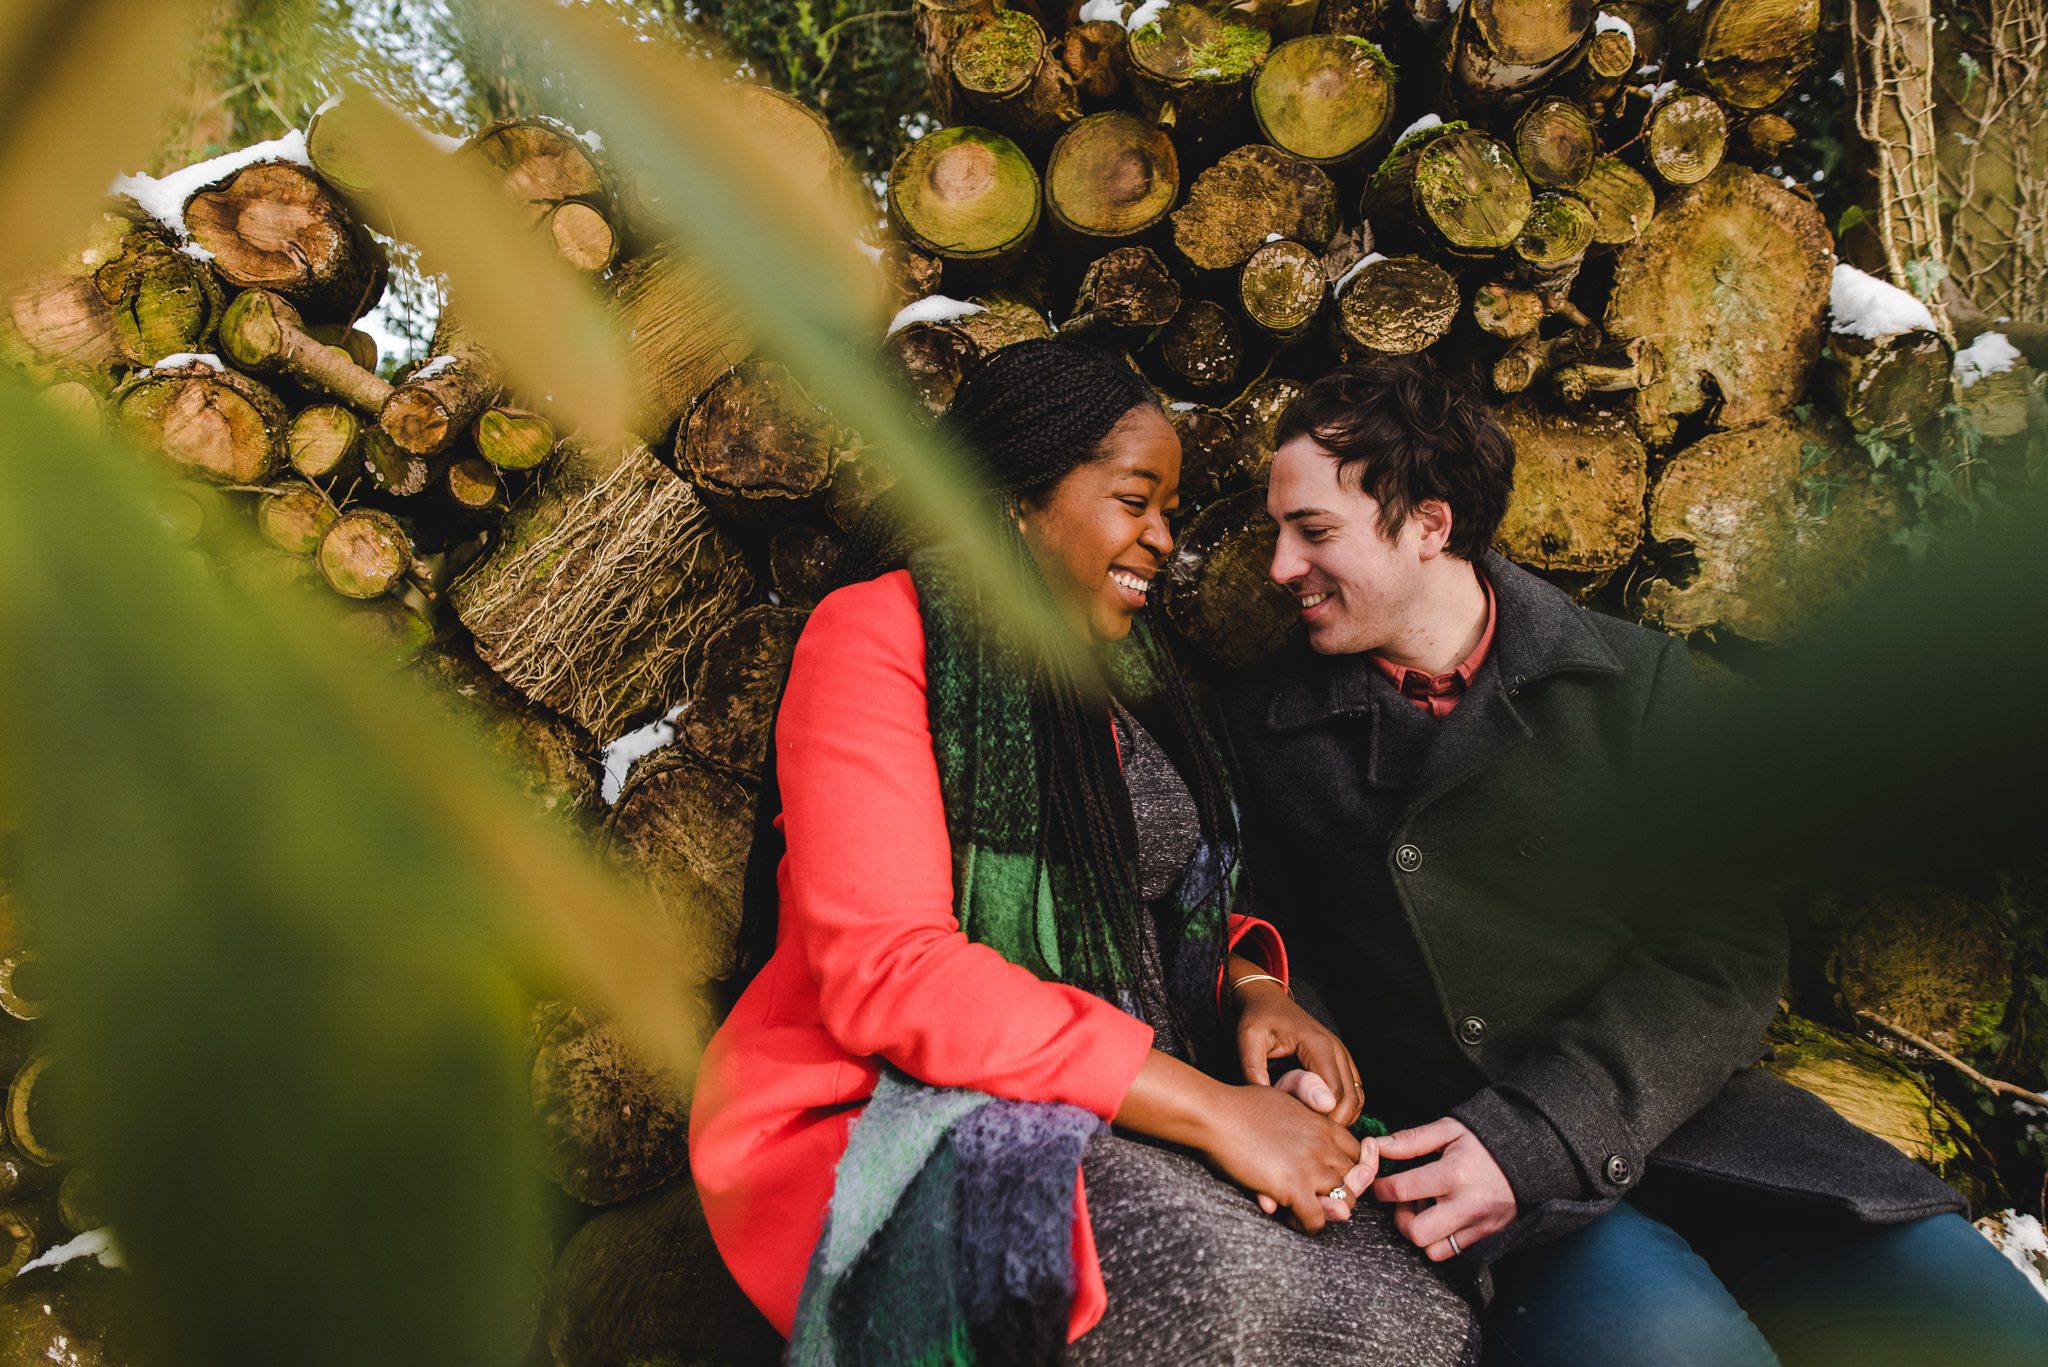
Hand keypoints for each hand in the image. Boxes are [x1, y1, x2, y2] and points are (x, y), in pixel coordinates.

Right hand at [1201, 1085, 1375, 1234]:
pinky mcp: (1293, 1188)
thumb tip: (1312, 1119)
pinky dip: (1306, 1225)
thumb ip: (1305, 1113)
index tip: (1328, 1175)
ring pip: (1344, 1203)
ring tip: (1303, 1208)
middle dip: (1340, 1192)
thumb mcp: (1284, 1100)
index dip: (1346, 1167)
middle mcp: (1324, 1147)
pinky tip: (1289, 1217)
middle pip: (1355, 1180)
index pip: (1357, 1153)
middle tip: (1317, 1196)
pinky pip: (1316, 1221)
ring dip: (1326, 1211)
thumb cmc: (1241, 1105)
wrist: (1217, 1115)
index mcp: (1323, 1125)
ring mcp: (1311, 1168)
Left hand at [1232, 978, 1364, 1125]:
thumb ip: (1253, 1070)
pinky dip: (1344, 1108)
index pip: (1335, 1093)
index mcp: (1317, 1045)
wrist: (1267, 1001)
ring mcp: (1342, 1054)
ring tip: (1314, 1128)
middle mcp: (1336, 1049)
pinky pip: (1354, 1091)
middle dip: (1335, 1123)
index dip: (1324, 1118)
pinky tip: (1320, 1116)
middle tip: (1309, 1136)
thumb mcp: (1248, 1041)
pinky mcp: (1341, 1060)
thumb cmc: (1258, 1019)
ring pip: (1357, 1097)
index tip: (1304, 1131)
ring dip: (1342, 1117)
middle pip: (1352, 1098)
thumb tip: (1264, 1102)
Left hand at [1368, 1117, 1515, 1260]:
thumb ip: (1411, 1140)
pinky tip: (1442, 1218)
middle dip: (1402, 1219)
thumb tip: (1377, 1148)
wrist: (1529, 1156)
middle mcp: (1467, 1205)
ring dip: (1422, 1232)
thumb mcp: (1449, 1130)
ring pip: (1433, 1250)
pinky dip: (1440, 1241)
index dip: (1382, 1188)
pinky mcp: (1487, 1238)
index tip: (1380, 1185)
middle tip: (1406, 1202)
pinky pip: (1453, 1253)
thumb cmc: (1484, 1142)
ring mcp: (1479, 1226)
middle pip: (1416, 1232)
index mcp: (1455, 1174)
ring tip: (1427, 1209)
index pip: (1402, 1190)